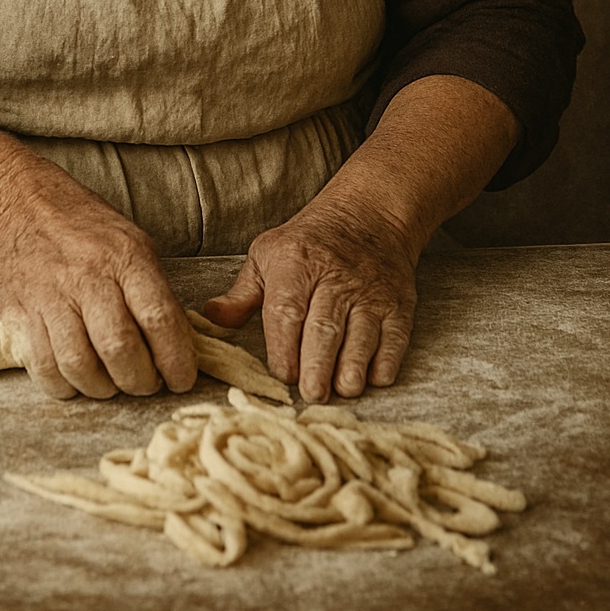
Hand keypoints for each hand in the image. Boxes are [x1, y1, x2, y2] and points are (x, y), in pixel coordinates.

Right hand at [0, 155, 196, 401]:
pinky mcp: (19, 313)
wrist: (18, 205)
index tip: (182, 379)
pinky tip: (75, 379)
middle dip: (140, 381)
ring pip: (80, 365)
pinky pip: (43, 368)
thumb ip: (152, 289)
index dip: (176, 360)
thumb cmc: (83, 227)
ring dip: (102, 388)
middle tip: (145, 384)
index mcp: (125, 256)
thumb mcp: (130, 242)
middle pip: (120, 349)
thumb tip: (176, 343)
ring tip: (111, 383)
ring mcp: (50, 296)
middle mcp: (88, 276)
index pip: (159, 318)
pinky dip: (64, 386)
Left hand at [203, 196, 416, 402]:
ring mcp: (370, 291)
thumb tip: (211, 317)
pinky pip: (394, 338)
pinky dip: (385, 362)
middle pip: (324, 328)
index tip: (282, 374)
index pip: (287, 311)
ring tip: (340, 390)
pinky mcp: (397, 303)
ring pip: (361, 336)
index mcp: (296, 263)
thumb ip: (242, 293)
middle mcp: (335, 276)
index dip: (284, 347)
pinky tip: (372, 378)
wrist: (369, 216)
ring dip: (351, 369)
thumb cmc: (309, 242)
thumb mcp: (268, 254)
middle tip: (310, 394)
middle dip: (317, 366)